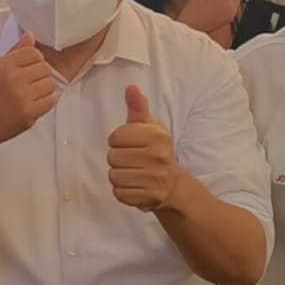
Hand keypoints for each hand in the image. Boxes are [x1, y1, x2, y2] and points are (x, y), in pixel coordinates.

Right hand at [0, 31, 55, 151]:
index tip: (29, 68)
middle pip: (45, 68)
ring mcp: (22, 97)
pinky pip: (50, 101)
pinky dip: (44, 103)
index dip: (34, 60)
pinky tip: (32, 104)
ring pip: (50, 84)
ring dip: (44, 89)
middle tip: (30, 83)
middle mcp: (12, 79)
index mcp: (2, 66)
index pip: (33, 52)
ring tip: (31, 94)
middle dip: (40, 75)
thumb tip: (31, 35)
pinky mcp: (29, 114)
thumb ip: (14, 52)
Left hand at [107, 86, 179, 211]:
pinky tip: (133, 184)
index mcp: (157, 136)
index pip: (116, 137)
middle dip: (117, 158)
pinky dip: (122, 190)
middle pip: (112, 157)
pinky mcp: (148, 197)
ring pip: (113, 175)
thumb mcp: (149, 126)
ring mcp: (154, 179)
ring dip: (118, 174)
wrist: (172, 184)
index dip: (118, 140)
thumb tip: (131, 87)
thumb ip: (138, 107)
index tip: (129, 143)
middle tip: (131, 159)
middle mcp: (158, 156)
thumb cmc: (155, 149)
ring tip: (132, 171)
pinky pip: (118, 193)